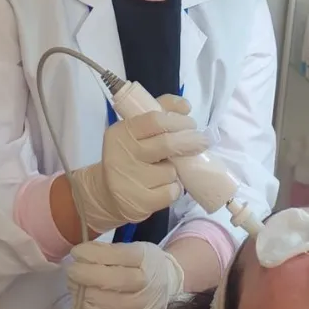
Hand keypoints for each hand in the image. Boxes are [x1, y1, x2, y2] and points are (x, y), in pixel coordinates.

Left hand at [66, 241, 184, 308]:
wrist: (164, 286)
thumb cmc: (141, 265)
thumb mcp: (130, 249)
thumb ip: (107, 251)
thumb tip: (79, 254)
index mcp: (147, 259)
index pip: (119, 255)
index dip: (94, 254)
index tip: (76, 252)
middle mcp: (149, 284)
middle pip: (115, 280)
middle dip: (87, 275)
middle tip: (71, 271)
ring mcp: (144, 307)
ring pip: (111, 302)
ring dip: (86, 293)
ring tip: (74, 286)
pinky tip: (84, 302)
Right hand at [67, 95, 207, 232]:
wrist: (106, 194)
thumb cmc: (129, 156)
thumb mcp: (137, 130)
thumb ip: (160, 112)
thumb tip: (185, 106)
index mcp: (122, 132)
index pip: (155, 120)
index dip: (178, 121)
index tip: (191, 124)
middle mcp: (122, 154)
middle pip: (167, 144)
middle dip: (190, 141)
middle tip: (202, 142)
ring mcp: (130, 180)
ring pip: (171, 171)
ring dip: (176, 171)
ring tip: (164, 171)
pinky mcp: (139, 202)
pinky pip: (171, 192)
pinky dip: (173, 189)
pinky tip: (161, 188)